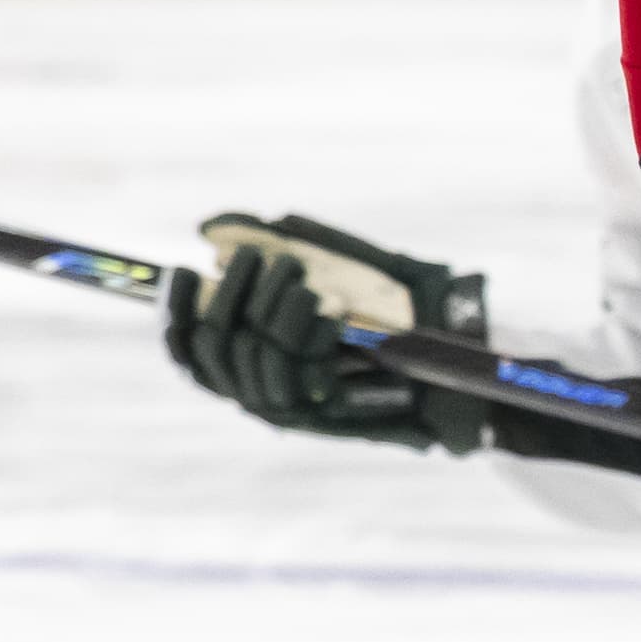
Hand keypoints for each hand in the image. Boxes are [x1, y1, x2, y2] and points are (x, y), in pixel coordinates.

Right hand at [164, 212, 493, 450]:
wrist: (464, 361)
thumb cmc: (407, 311)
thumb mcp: (354, 267)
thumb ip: (300, 244)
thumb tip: (230, 223)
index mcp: (258, 360)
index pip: (190, 348)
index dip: (176, 310)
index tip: (182, 267)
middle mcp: (264, 390)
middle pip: (214, 348)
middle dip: (228, 296)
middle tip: (252, 258)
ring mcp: (293, 408)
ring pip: (253, 359)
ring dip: (270, 310)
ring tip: (298, 279)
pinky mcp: (326, 418)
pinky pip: (295, 377)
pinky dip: (306, 334)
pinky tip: (327, 308)